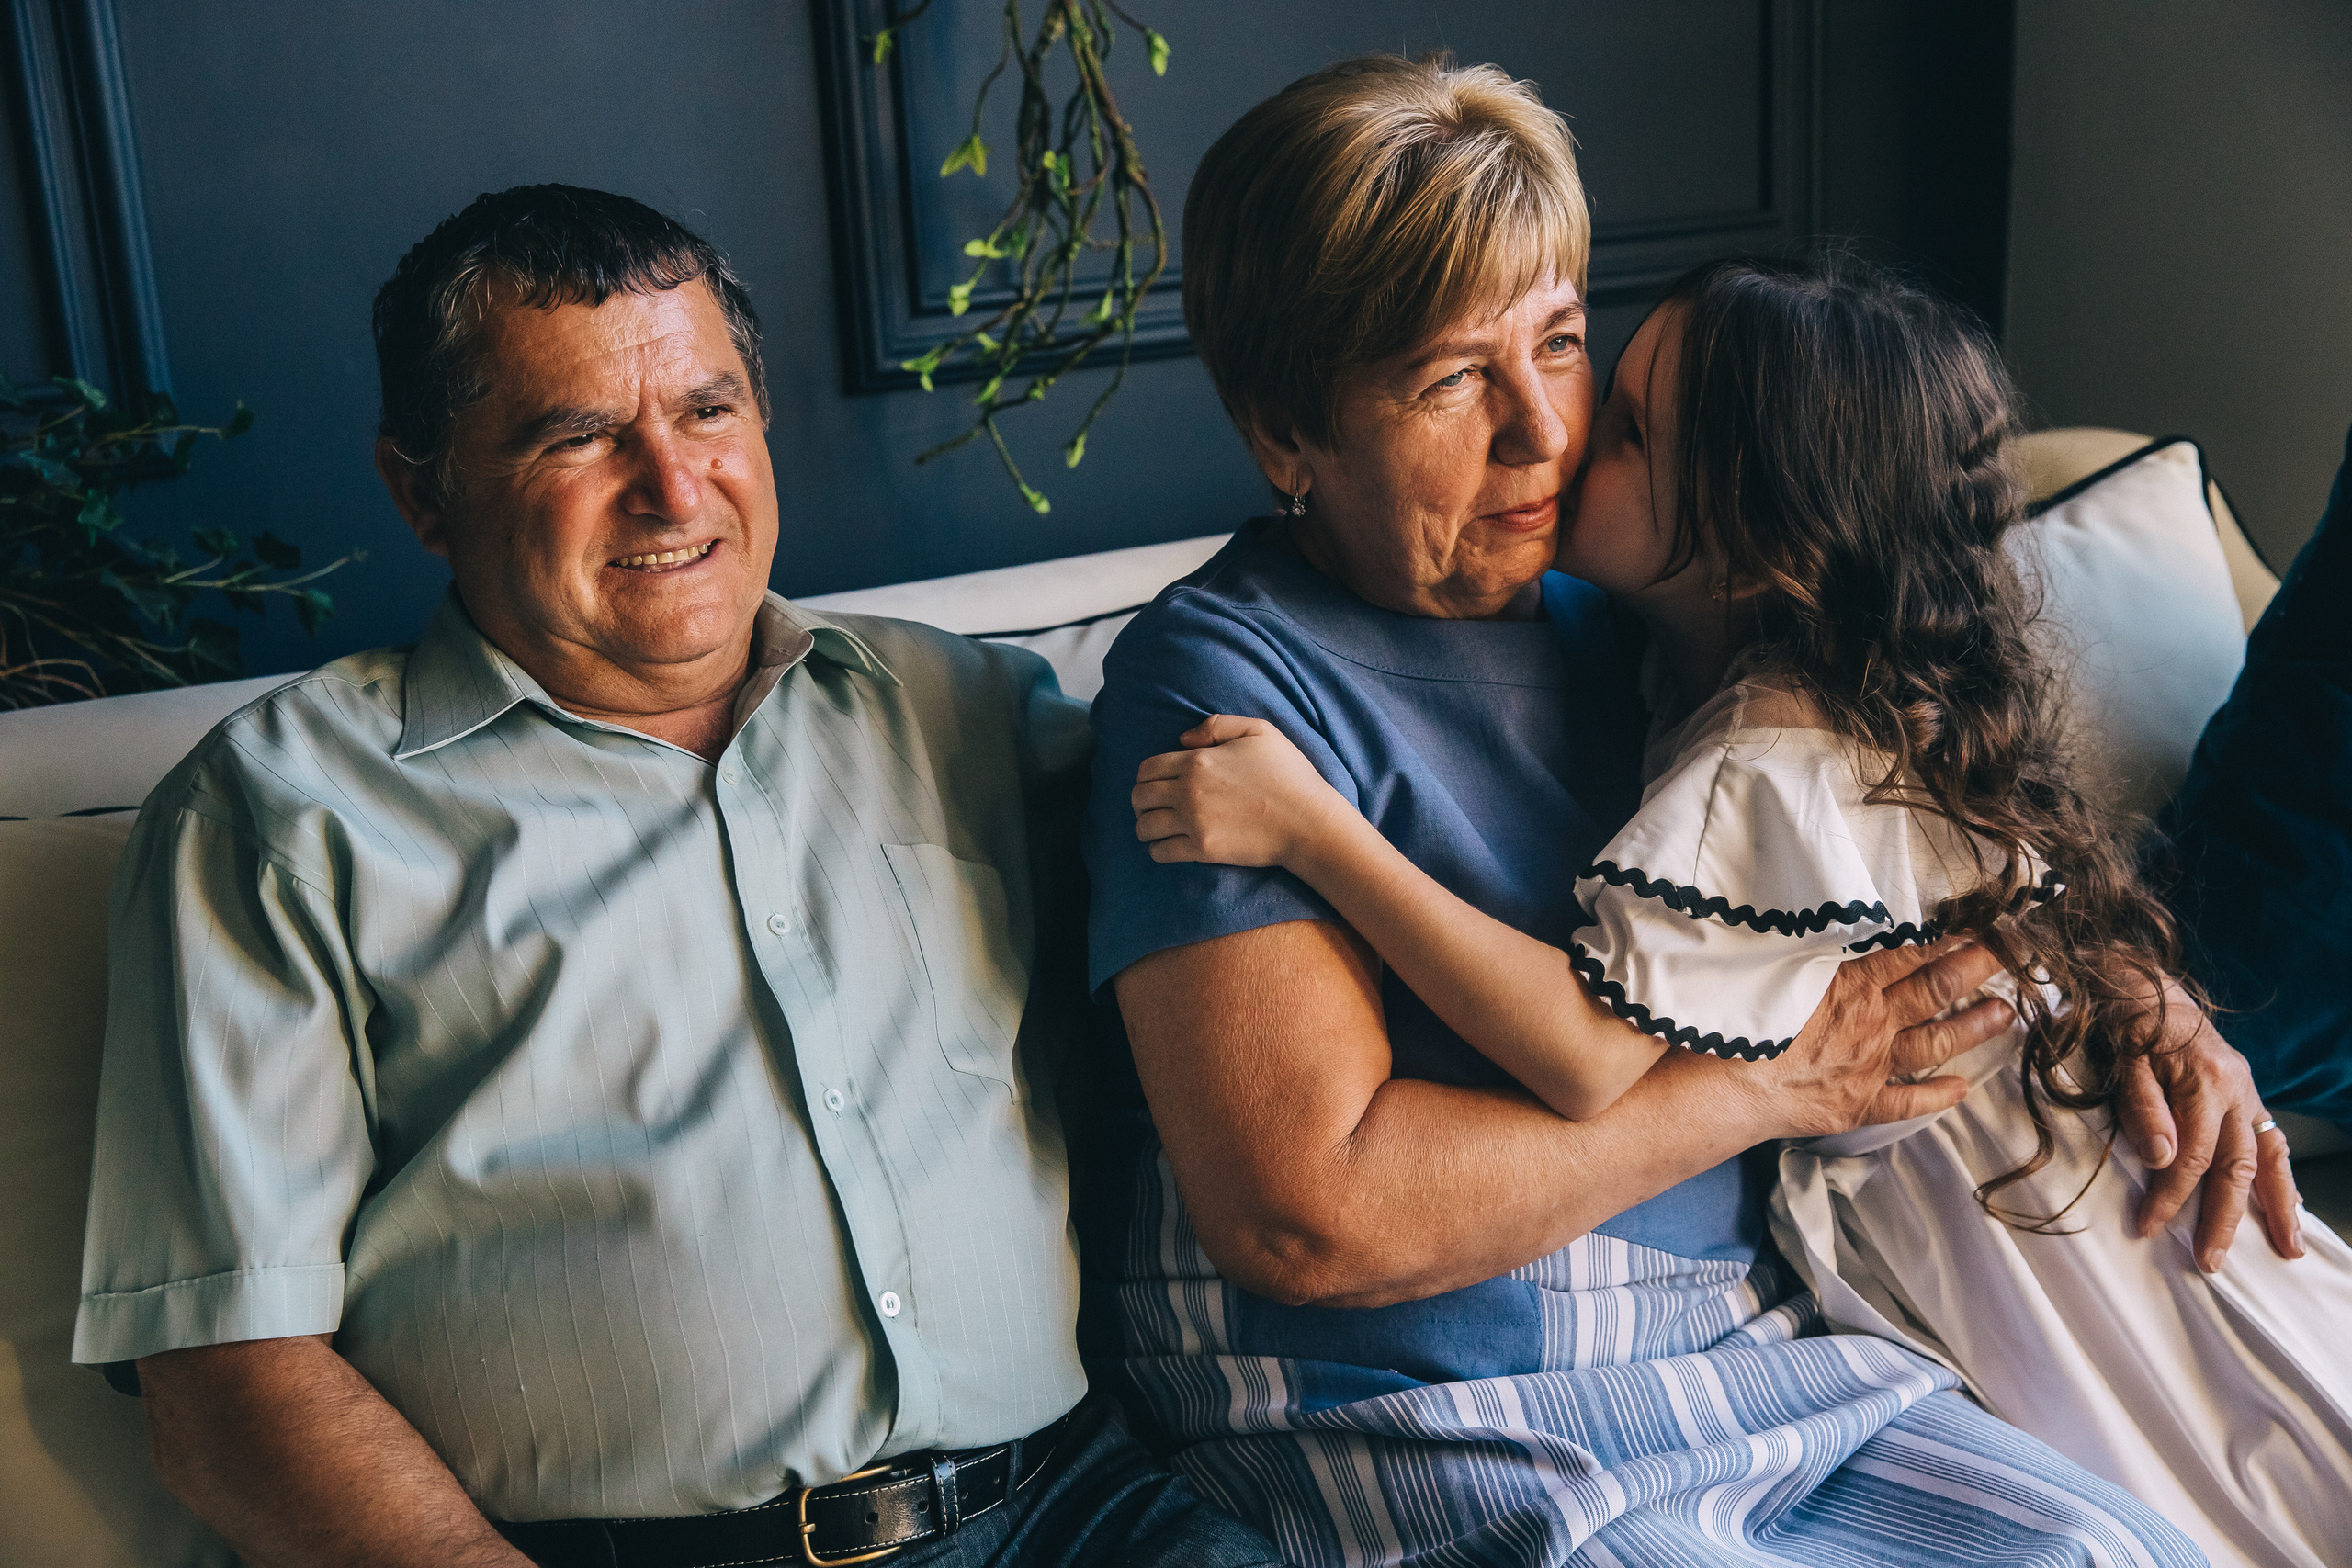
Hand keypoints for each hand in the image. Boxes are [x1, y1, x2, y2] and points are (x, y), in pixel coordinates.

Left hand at [1132, 714, 1351, 867]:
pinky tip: (1168, 845)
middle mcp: (1188, 792)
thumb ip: (1217, 726)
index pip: (1147, 768)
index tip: (1156, 783)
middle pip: (1139, 797)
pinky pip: (1161, 852)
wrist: (1307, 822)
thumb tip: (1183, 740)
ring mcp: (1194, 822)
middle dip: (1141, 801)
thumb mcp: (1258, 732)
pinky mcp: (1203, 850)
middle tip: (1153, 806)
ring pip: (1145, 827)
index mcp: (1197, 762)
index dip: (1146, 776)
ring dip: (1146, 826)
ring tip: (1157, 827)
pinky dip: (1158, 849)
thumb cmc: (1288, 774)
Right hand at [1741, 939, 2011, 1137]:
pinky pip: (1907, 1101)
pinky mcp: (1860, 1103)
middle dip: (1976, 970)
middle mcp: (1871, 1023)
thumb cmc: (1742, 1023)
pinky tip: (1961, 1089)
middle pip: (1934, 990)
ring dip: (1973, 1028)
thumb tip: (1840, 927)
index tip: (1976, 928)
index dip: (1946, 940)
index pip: (1909, 955)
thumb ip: (1817, 951)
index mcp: (1851, 985)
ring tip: (2004, 1014)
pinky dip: (1937, 1096)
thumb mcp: (1777, 967)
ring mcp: (1870, 1066)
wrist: (1728, 1087)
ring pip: (1934, 1042)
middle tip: (2009, 956)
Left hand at [2114, 986, 2303, 1268]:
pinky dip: (2282, 1177)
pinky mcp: (2248, 1095)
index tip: (2150, 1227)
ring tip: (2290, 1249)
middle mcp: (2237, 1089)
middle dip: (2225, 1218)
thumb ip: (2143, 1107)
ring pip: (2271, 1157)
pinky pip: (2273, 1141)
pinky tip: (2289, 1206)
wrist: (2148, 989)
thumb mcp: (2123, 1060)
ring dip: (2279, 1206)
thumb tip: (2163, 1160)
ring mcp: (2248, 1092)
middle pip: (2238, 1166)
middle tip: (2211, 1261)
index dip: (2171, 1195)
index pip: (2193, 1156)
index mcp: (2206, 1081)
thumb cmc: (2128, 1025)